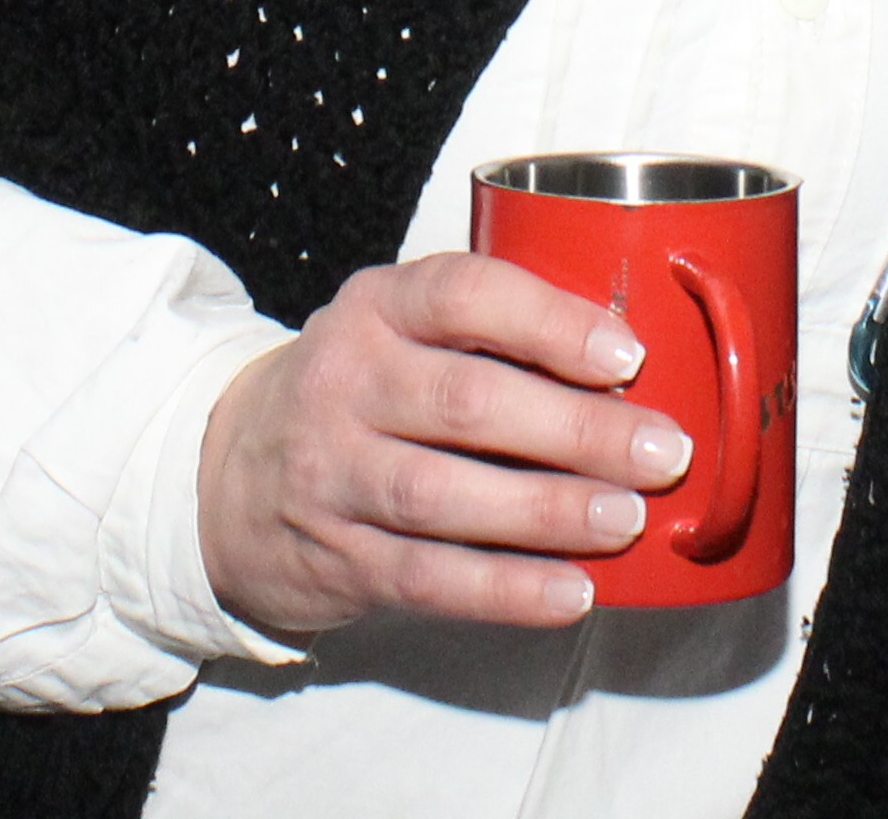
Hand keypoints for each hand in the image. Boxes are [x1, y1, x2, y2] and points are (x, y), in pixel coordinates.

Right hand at [197, 252, 687, 635]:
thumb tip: (632, 378)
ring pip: (445, 496)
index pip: (463, 295)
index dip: (550, 323)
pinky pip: (429, 578)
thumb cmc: (356, 395)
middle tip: (661, 451)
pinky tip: (572, 592)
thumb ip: (490, 341)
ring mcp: (332, 474)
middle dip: (577, 429)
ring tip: (626, 518)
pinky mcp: (337, 557)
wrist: (227, 476)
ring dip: (548, 510)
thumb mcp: (398, 334)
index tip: (627, 355)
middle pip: (466, 402)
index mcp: (375, 309)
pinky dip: (507, 590)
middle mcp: (345, 382)